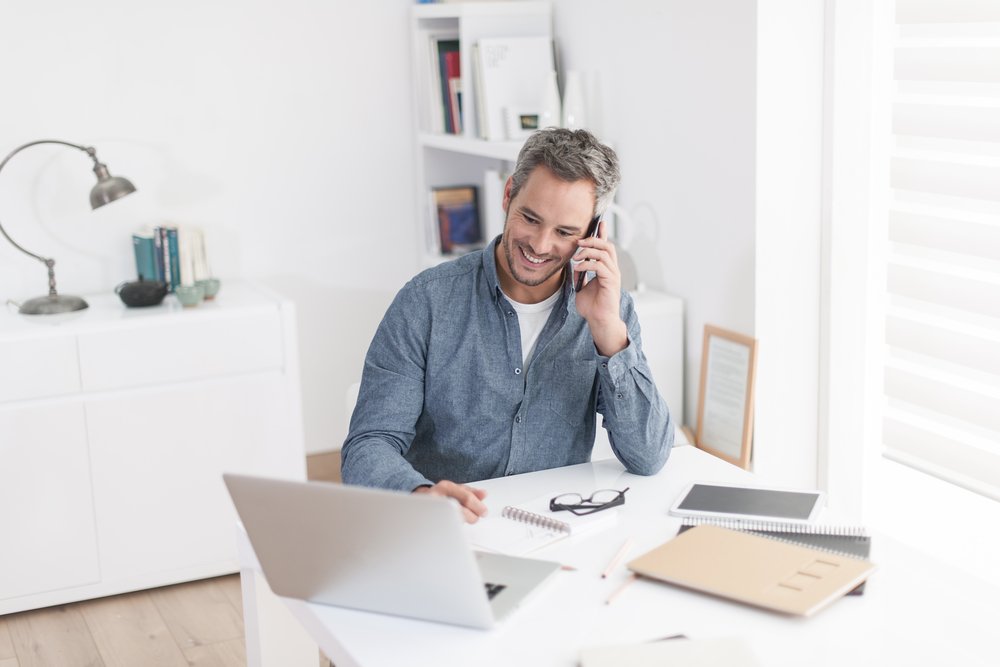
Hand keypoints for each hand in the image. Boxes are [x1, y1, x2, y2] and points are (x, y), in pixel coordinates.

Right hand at [413, 480, 488, 523]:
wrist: (418, 499)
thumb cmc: (441, 495)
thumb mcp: (455, 489)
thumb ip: (470, 492)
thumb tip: (484, 494)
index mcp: (446, 486)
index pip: (466, 497)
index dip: (478, 506)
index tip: (483, 512)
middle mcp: (437, 496)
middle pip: (460, 509)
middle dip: (472, 516)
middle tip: (475, 518)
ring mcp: (431, 508)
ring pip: (453, 519)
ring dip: (462, 521)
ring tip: (463, 519)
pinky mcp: (427, 520)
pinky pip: (445, 525)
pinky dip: (453, 526)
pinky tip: (452, 523)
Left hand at [573, 221, 627, 355]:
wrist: (599, 321)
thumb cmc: (592, 307)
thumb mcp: (582, 287)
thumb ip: (580, 275)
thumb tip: (574, 265)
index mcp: (606, 269)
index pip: (606, 247)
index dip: (602, 234)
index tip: (598, 222)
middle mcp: (612, 270)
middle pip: (607, 246)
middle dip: (593, 239)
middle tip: (579, 241)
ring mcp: (613, 275)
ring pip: (605, 253)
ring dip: (588, 251)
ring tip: (576, 256)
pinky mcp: (611, 282)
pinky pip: (600, 266)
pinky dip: (587, 264)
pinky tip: (578, 267)